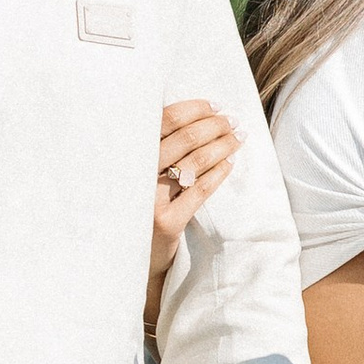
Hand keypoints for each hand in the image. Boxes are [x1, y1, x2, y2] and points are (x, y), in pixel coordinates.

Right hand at [148, 97, 238, 329]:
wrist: (125, 257)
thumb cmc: (134, 205)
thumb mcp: (135, 173)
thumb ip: (151, 146)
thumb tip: (190, 114)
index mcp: (128, 155)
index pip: (164, 119)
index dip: (194, 109)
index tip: (214, 106)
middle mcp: (135, 174)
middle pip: (184, 138)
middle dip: (214, 125)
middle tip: (232, 121)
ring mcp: (150, 200)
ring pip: (195, 162)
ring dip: (222, 145)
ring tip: (237, 138)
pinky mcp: (166, 223)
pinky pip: (200, 191)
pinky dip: (219, 173)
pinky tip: (230, 163)